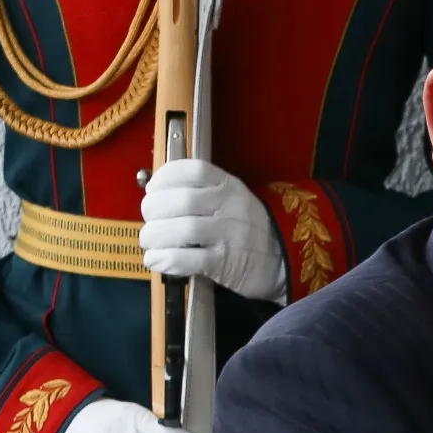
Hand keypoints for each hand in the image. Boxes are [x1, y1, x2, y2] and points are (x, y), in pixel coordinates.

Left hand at [140, 159, 287, 302]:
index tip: (152, 189)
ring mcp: (230, 235)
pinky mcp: (225, 263)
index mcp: (229, 186)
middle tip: (150, 222)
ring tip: (151, 243)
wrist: (282, 261)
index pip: (193, 170)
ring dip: (154, 237)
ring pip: (181, 229)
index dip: (164, 177)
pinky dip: (164, 259)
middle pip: (180, 200)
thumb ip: (200, 193)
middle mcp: (231, 206)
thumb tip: (153, 195)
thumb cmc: (246, 230)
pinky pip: (187, 259)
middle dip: (152, 211)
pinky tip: (157, 260)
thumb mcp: (232, 201)